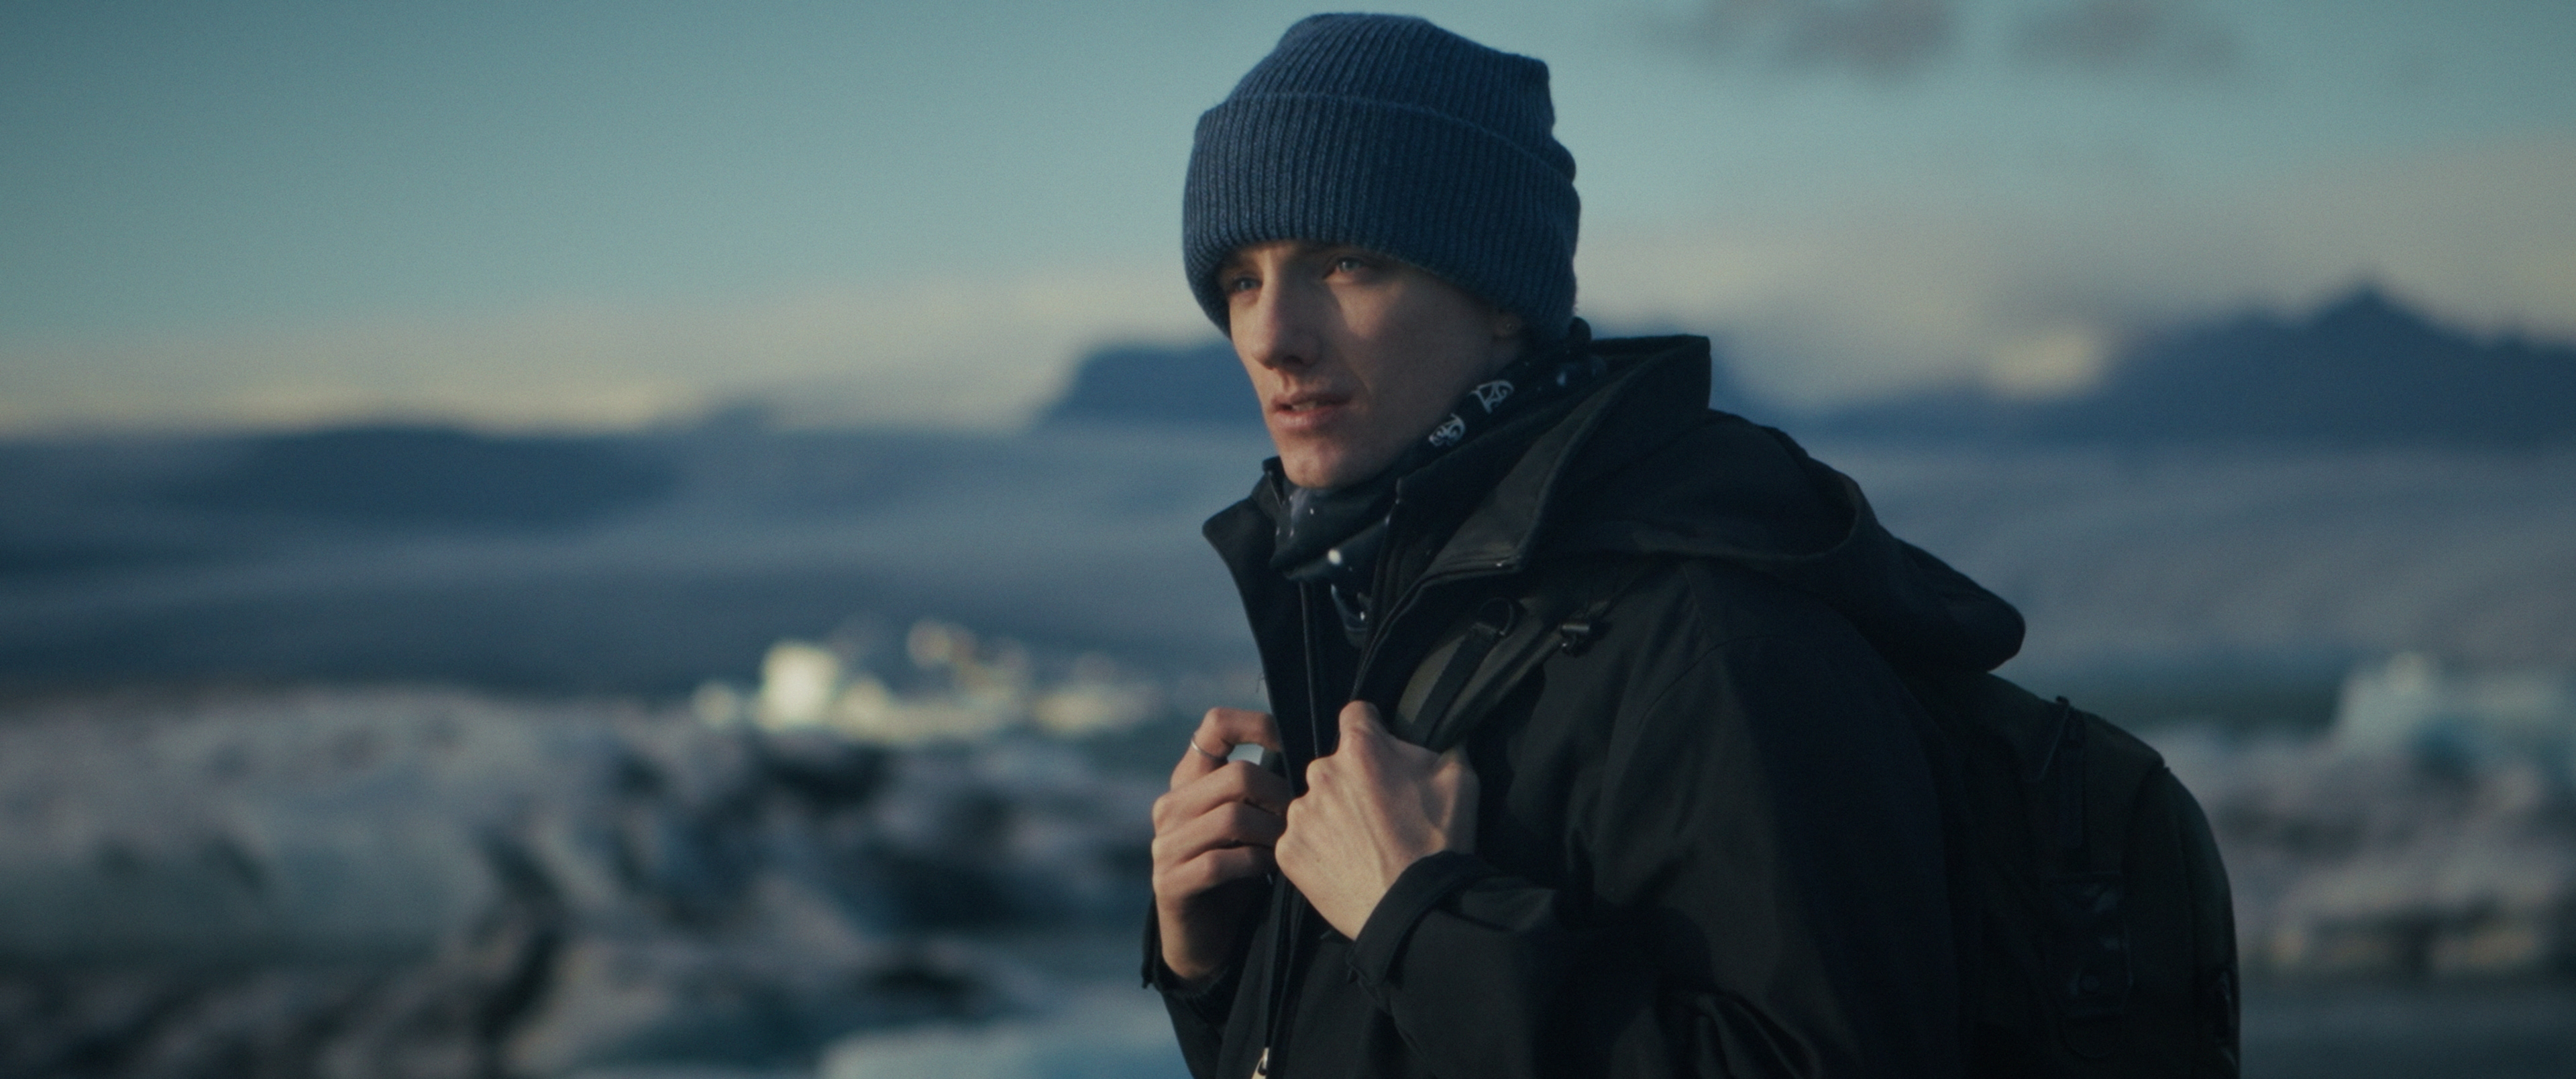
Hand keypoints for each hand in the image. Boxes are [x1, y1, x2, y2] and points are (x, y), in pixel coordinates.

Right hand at [1150, 707, 1291, 985]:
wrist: (1206, 938)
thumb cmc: (1239, 871)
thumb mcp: (1250, 821)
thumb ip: (1264, 787)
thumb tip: (1317, 752)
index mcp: (1189, 779)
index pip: (1215, 725)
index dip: (1258, 724)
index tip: (1291, 744)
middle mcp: (1171, 805)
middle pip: (1237, 775)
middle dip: (1281, 797)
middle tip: (1300, 820)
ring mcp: (1166, 844)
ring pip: (1232, 818)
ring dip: (1272, 834)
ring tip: (1289, 848)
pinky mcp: (1170, 882)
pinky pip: (1222, 862)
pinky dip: (1256, 864)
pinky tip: (1270, 871)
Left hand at [1277, 701, 1479, 938]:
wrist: (1414, 910)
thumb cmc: (1440, 842)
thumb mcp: (1460, 779)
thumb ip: (1440, 747)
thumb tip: (1433, 740)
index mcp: (1361, 749)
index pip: (1355, 714)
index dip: (1371, 729)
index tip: (1380, 753)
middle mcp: (1321, 773)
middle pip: (1333, 765)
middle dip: (1352, 780)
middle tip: (1376, 812)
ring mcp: (1301, 814)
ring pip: (1314, 803)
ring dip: (1332, 815)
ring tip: (1360, 845)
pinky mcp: (1288, 851)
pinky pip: (1300, 839)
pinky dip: (1318, 848)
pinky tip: (1343, 865)